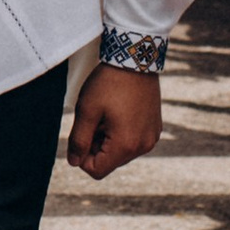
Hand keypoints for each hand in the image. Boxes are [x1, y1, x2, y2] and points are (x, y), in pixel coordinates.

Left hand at [69, 63, 161, 180]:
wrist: (135, 58)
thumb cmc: (108, 84)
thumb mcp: (86, 111)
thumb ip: (78, 141)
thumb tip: (74, 163)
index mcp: (126, 145)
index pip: (97, 171)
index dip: (82, 157)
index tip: (81, 134)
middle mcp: (143, 146)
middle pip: (110, 162)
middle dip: (96, 146)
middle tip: (94, 119)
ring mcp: (152, 137)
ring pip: (121, 152)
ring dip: (108, 139)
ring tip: (106, 114)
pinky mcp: (155, 128)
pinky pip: (133, 141)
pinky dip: (122, 133)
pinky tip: (118, 112)